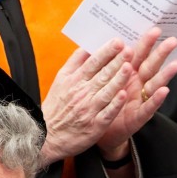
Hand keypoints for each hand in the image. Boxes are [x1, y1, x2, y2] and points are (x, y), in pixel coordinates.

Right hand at [40, 38, 134, 164]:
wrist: (47, 135)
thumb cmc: (57, 106)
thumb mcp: (60, 80)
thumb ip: (74, 63)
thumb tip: (87, 46)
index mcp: (73, 80)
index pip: (92, 62)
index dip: (106, 51)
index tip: (118, 42)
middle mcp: (81, 92)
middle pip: (102, 74)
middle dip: (116, 61)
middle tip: (129, 50)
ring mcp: (89, 109)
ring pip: (106, 91)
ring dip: (118, 79)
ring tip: (129, 67)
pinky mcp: (94, 125)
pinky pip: (106, 113)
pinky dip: (114, 104)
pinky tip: (123, 95)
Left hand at [95, 26, 176, 159]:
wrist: (98, 131)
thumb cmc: (101, 104)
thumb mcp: (99, 79)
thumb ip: (103, 62)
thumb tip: (102, 40)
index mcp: (127, 74)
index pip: (138, 55)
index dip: (145, 43)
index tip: (154, 28)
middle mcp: (136, 85)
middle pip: (150, 66)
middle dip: (161, 53)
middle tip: (173, 40)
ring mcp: (139, 100)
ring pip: (154, 84)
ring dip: (165, 75)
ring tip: (176, 64)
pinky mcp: (138, 117)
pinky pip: (148, 107)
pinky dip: (156, 99)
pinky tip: (164, 91)